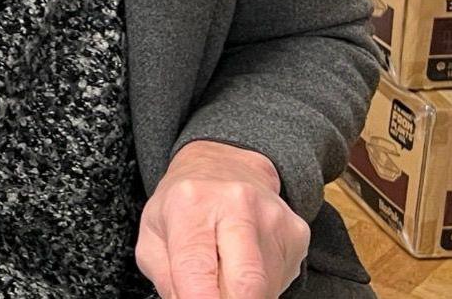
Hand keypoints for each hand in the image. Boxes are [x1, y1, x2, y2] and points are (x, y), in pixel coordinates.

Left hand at [136, 141, 310, 298]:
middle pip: (246, 284)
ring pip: (264, 288)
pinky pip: (281, 279)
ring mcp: (273, 218)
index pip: (196, 268)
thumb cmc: (184, 205)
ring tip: (223, 272)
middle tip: (215, 298)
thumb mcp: (154, 234)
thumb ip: (167, 278)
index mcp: (191, 204)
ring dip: (243, 294)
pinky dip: (261, 286)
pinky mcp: (297, 232)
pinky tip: (244, 263)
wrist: (225, 164)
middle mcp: (237, 205)